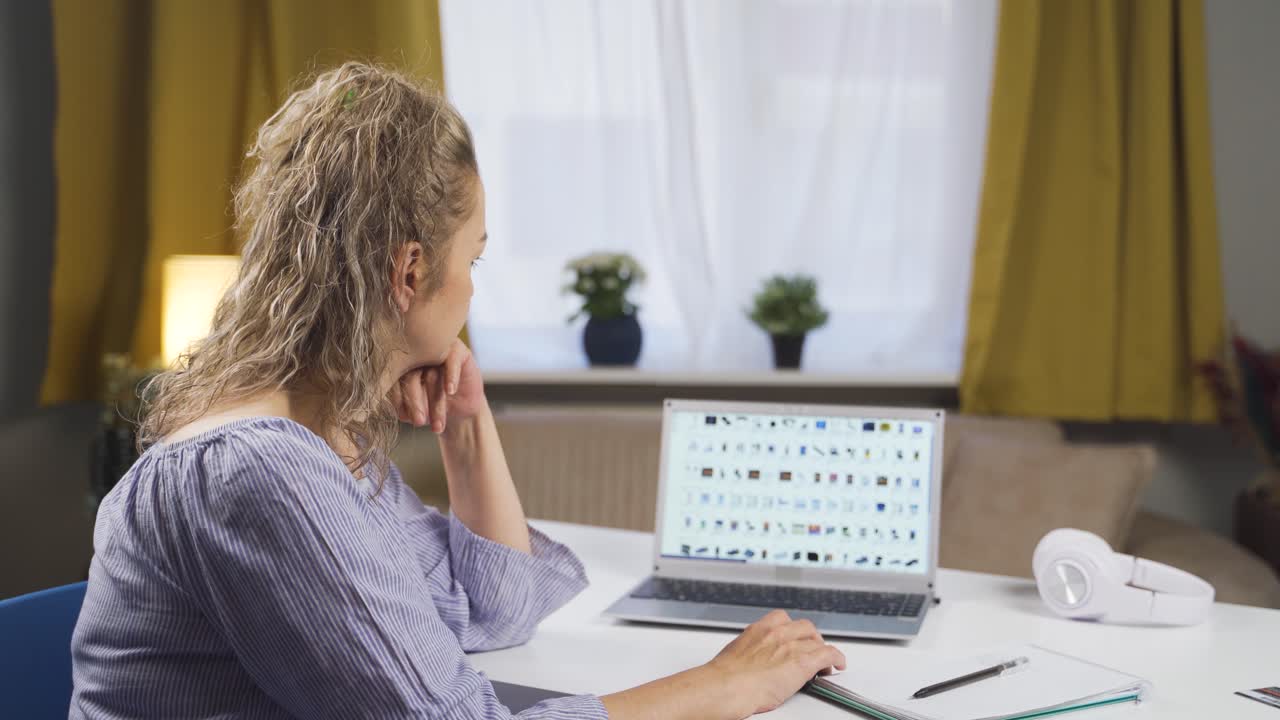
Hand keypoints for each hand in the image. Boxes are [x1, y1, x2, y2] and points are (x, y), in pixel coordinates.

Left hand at [391, 339, 485, 432]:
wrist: (462, 410)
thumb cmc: (433, 407)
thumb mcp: (418, 410)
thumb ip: (406, 409)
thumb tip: (401, 414)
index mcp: (400, 367)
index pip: (394, 380)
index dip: (397, 399)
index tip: (404, 419)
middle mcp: (416, 356)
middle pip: (411, 377)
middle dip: (415, 402)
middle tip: (419, 422)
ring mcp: (436, 352)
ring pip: (432, 376)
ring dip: (436, 403)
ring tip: (438, 424)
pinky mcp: (457, 351)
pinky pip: (452, 361)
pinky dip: (451, 377)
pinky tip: (450, 391)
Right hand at [706, 610, 845, 716]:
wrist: (727, 686)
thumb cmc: (725, 677)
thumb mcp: (735, 654)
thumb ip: (750, 651)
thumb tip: (751, 661)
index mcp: (758, 629)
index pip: (782, 619)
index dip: (792, 629)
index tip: (794, 637)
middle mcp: (776, 633)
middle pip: (804, 627)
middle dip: (810, 638)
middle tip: (811, 649)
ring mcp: (791, 645)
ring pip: (817, 641)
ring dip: (822, 650)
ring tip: (823, 662)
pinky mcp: (803, 661)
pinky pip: (829, 654)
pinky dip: (837, 658)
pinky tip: (838, 664)